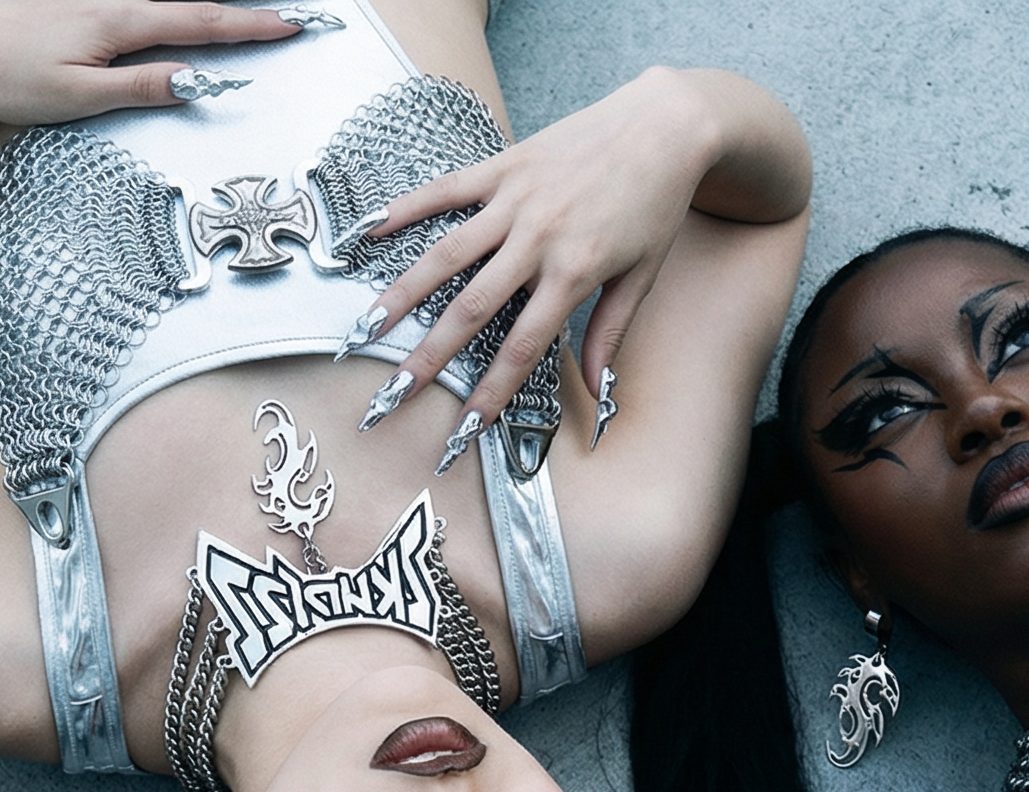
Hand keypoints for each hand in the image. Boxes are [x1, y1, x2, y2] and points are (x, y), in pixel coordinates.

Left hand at [0, 0, 302, 127]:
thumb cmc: (6, 78)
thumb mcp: (79, 96)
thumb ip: (142, 86)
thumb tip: (196, 81)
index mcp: (117, 21)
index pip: (199, 23)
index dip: (249, 27)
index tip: (289, 25)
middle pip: (187, 4)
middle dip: (237, 12)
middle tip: (281, 16)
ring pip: (158, 0)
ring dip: (200, 8)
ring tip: (237, 18)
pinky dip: (164, 7)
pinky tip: (171, 13)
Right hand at [355, 69, 716, 426]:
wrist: (662, 127)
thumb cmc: (654, 204)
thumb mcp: (642, 276)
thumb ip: (610, 333)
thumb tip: (596, 392)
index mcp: (574, 272)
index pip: (523, 347)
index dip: (491, 391)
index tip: (463, 427)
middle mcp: (539, 238)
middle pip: (473, 308)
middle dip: (430, 354)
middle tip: (394, 390)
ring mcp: (516, 199)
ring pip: (447, 253)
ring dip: (403, 292)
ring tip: (366, 326)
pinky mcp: (503, 165)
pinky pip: (445, 189)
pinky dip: (406, 209)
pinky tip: (369, 233)